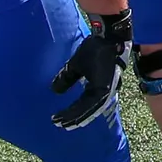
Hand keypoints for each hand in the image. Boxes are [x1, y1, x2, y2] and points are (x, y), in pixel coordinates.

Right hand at [49, 9, 131, 129]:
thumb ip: (67, 78)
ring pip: (89, 110)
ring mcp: (105, 90)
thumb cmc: (95, 48)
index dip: (70, 112)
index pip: (82, 104)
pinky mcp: (106, 88)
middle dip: (72, 119)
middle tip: (59, 125)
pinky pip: (92, 104)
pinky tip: (72, 116)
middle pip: (86, 111)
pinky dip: (81, 111)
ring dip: (76, 117)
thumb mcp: (76, 65)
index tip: (56, 119)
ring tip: (63, 123)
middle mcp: (102, 91)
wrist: (107, 36)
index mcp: (96, 87)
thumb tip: (54, 90)